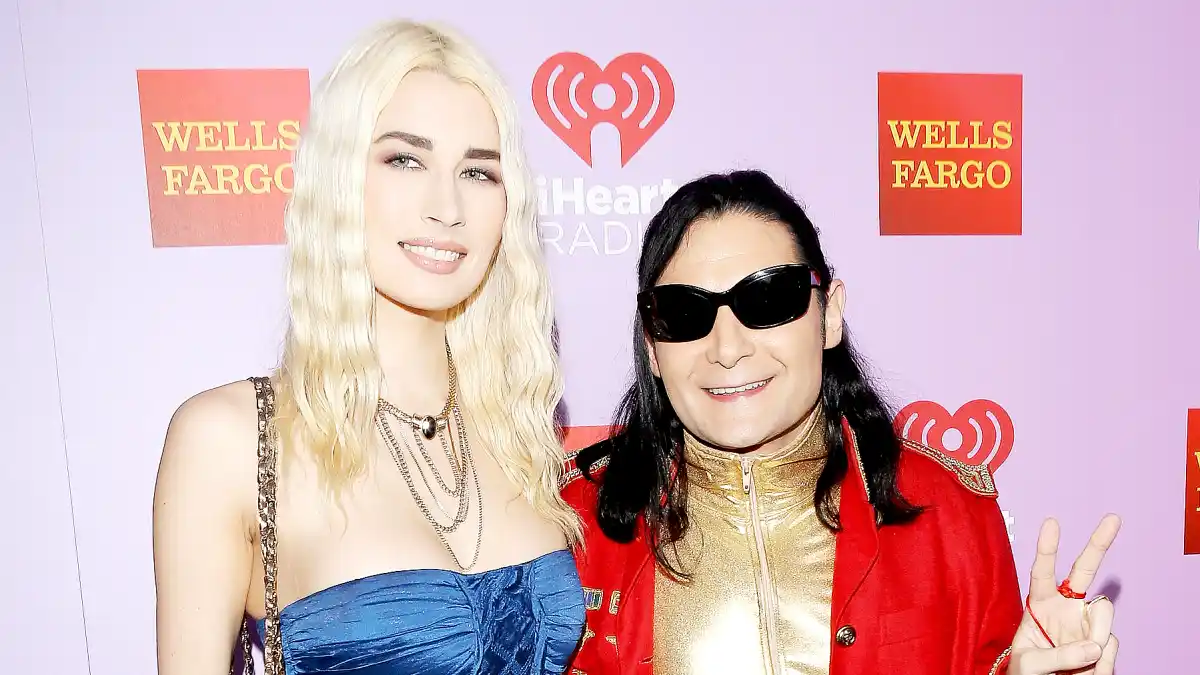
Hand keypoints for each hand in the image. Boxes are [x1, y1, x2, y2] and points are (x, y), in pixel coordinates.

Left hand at [1006, 514, 1120, 673]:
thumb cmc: (1026, 674)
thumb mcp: (1028, 664)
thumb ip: (1055, 656)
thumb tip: (1095, 647)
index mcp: (1039, 605)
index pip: (1042, 572)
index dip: (1047, 548)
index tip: (1052, 521)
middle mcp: (1066, 609)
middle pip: (1084, 570)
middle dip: (1099, 543)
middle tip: (1113, 518)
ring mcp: (1087, 624)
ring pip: (1104, 613)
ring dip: (1093, 639)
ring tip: (1077, 667)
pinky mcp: (1103, 643)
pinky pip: (1110, 645)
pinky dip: (1101, 665)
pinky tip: (1087, 674)